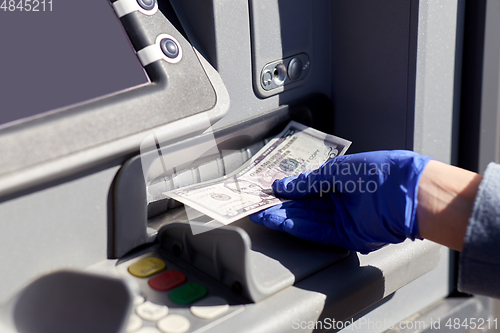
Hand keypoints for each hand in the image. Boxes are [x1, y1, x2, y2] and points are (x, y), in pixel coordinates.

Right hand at [250, 150, 431, 253]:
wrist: (406, 193)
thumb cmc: (377, 172)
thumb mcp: (336, 171)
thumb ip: (308, 181)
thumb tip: (283, 185)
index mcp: (340, 180)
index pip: (308, 187)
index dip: (288, 190)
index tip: (269, 191)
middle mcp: (341, 200)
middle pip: (305, 206)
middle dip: (282, 206)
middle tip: (260, 206)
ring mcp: (344, 219)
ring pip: (308, 220)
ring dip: (286, 218)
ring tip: (265, 215)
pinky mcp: (348, 236)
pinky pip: (319, 233)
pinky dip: (300, 228)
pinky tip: (283, 223)